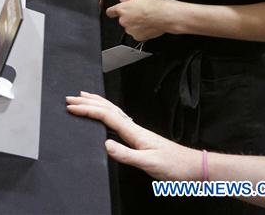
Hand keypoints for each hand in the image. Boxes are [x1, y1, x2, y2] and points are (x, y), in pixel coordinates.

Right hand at [66, 91, 201, 181]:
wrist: (193, 167)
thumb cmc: (174, 166)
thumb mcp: (149, 164)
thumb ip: (126, 155)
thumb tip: (105, 145)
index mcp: (134, 132)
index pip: (106, 116)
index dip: (87, 110)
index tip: (71, 107)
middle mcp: (134, 128)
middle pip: (108, 109)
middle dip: (88, 102)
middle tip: (71, 98)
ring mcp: (137, 131)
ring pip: (113, 111)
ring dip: (96, 103)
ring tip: (84, 98)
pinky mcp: (139, 137)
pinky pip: (117, 118)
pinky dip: (106, 111)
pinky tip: (105, 115)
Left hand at [105, 0, 171, 41]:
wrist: (166, 16)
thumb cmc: (156, 5)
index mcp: (122, 9)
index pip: (110, 12)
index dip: (112, 12)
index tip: (113, 12)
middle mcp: (124, 21)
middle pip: (122, 19)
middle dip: (129, 17)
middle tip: (139, 13)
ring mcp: (130, 30)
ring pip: (130, 27)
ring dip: (135, 24)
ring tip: (146, 19)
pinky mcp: (138, 37)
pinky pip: (137, 33)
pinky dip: (141, 31)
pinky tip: (148, 25)